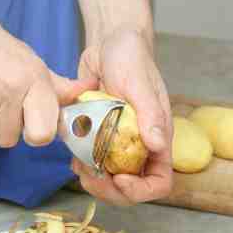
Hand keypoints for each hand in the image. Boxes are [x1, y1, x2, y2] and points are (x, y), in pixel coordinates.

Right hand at [0, 1, 91, 149]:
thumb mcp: (32, 63)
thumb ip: (58, 87)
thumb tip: (87, 93)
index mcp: (34, 81)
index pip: (42, 135)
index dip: (38, 133)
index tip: (33, 122)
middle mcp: (9, 91)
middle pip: (10, 139)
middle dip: (8, 126)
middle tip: (3, 101)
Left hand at [70, 27, 172, 205]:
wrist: (109, 42)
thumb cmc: (131, 57)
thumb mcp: (139, 84)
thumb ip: (150, 114)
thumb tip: (158, 145)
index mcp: (158, 138)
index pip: (160, 182)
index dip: (140, 190)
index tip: (118, 178)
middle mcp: (141, 146)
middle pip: (132, 188)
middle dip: (110, 190)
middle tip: (90, 176)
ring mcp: (120, 144)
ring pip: (110, 181)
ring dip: (94, 182)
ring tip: (79, 167)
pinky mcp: (101, 137)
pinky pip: (93, 163)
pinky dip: (82, 166)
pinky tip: (73, 156)